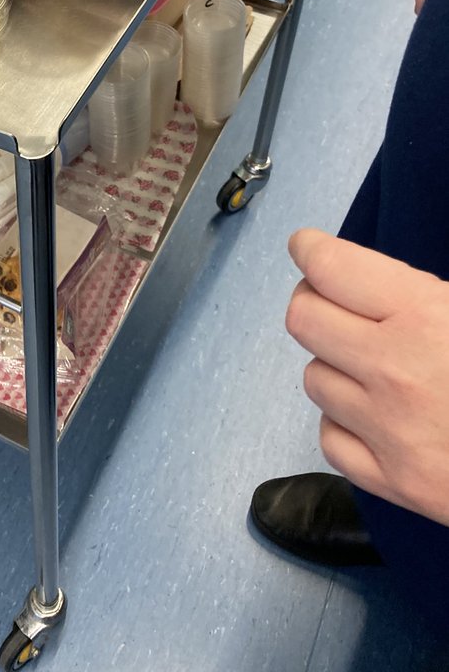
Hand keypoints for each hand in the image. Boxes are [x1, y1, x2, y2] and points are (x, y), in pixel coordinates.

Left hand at [285, 228, 448, 526]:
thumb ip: (429, 290)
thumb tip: (388, 275)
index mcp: (425, 317)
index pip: (330, 268)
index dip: (312, 251)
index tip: (309, 248)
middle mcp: (394, 370)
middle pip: (303, 319)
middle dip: (316, 302)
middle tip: (336, 301)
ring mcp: (389, 431)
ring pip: (315, 378)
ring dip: (335, 365)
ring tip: (372, 363)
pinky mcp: (394, 484)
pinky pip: (331, 438)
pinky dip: (345, 423)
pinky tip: (376, 414)